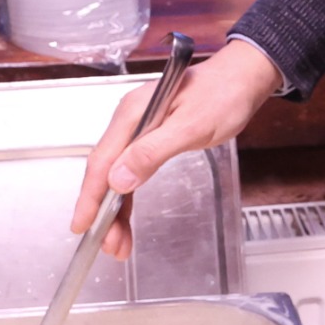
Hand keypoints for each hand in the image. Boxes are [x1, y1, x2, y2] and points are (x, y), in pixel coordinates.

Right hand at [70, 42, 281, 257]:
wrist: (242, 78)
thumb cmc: (222, 95)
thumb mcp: (191, 126)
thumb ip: (152, 152)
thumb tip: (118, 179)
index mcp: (132, 114)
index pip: (102, 161)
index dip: (90, 197)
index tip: (82, 225)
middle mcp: (129, 121)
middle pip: (105, 172)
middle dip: (102, 212)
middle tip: (109, 246)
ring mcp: (138, 130)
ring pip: (117, 176)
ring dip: (115, 210)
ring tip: (118, 243)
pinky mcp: (150, 138)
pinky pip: (131, 171)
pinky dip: (127, 197)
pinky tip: (125, 218)